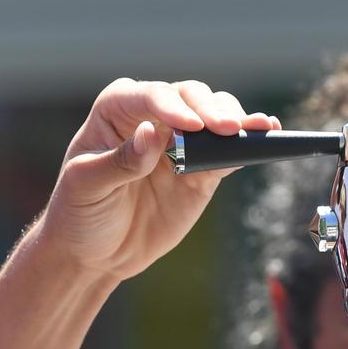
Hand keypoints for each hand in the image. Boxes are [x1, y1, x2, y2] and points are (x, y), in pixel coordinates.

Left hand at [37, 78, 278, 281]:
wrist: (95, 252)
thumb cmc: (79, 212)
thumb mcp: (87, 187)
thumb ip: (119, 162)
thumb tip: (151, 133)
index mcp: (117, 109)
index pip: (150, 97)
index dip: (172, 107)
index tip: (191, 126)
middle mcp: (152, 114)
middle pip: (189, 97)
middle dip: (210, 110)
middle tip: (227, 129)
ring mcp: (181, 141)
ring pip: (214, 116)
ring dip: (236, 120)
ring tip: (257, 128)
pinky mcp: (202, 170)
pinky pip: (228, 153)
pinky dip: (248, 145)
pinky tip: (268, 136)